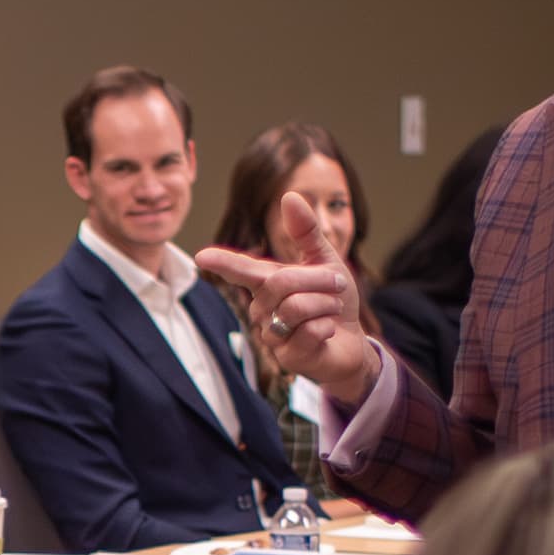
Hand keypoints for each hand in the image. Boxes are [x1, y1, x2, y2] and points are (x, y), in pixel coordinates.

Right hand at [197, 192, 382, 407]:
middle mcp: (262, 309)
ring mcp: (272, 336)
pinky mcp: (287, 358)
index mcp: (266, 283)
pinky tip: (328, 331)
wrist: (351, 342)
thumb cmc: (333, 301)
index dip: (222, 262)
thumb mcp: (325, 260)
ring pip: (295, 307)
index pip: (240, 269)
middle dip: (318, 279)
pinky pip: (309, 331)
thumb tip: (289, 196)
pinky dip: (328, 326)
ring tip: (332, 309)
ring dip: (325, 303)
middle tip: (337, 284)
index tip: (202, 256)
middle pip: (280, 283)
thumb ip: (306, 232)